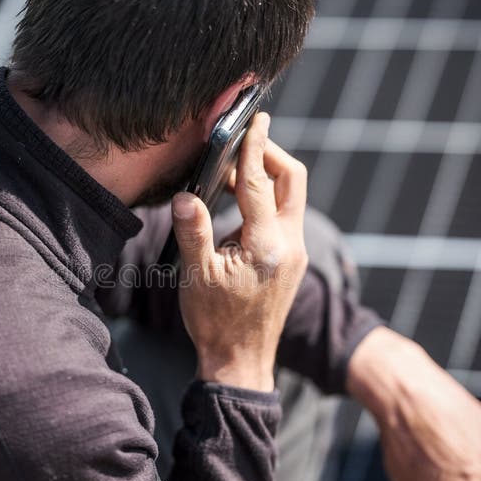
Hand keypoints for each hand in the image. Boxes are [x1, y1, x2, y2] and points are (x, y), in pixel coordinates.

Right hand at [171, 111, 307, 392]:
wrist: (241, 361)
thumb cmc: (216, 323)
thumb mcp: (196, 277)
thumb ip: (193, 231)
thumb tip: (186, 195)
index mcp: (266, 245)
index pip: (259, 183)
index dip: (254, 148)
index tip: (255, 118)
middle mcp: (289, 244)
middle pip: (292, 180)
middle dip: (271, 155)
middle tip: (244, 142)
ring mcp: (294, 253)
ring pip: (290, 198)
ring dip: (266, 178)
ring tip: (229, 174)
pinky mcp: (290, 260)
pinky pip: (284, 216)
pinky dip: (265, 200)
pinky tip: (236, 205)